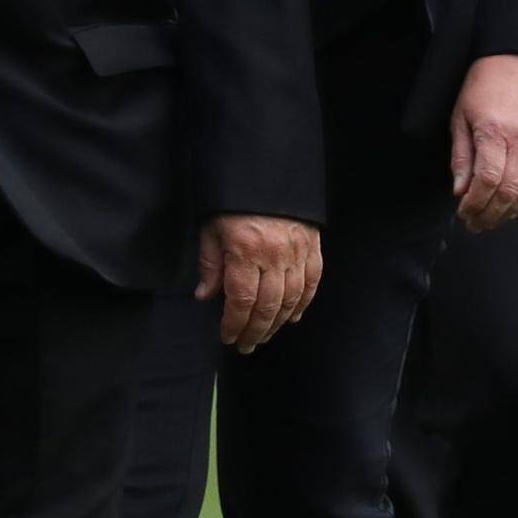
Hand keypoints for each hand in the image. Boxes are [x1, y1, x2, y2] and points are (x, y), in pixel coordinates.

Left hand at [198, 214, 321, 351]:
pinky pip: (311, 282)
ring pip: (291, 299)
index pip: (242, 300)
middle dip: (255, 331)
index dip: (234, 324)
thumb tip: (204, 296)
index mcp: (246, 250)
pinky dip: (303, 303)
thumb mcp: (211, 228)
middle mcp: (274, 254)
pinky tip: (292, 317)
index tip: (227, 337)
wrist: (265, 171)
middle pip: (267, 306)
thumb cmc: (233, 201)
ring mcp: (297, 251)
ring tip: (264, 336)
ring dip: (277, 323)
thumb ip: (210, 264)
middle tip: (245, 346)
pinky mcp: (312, 246)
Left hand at [449, 53, 517, 233]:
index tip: (463, 212)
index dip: (475, 203)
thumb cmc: (483, 88)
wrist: (517, 64)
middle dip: (489, 214)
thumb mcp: (460, 118)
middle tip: (474, 224)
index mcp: (495, 131)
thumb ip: (462, 157)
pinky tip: (511, 207)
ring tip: (490, 220)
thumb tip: (460, 191)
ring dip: (508, 212)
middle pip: (509, 191)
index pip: (488, 180)